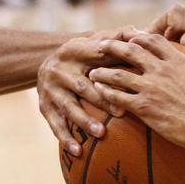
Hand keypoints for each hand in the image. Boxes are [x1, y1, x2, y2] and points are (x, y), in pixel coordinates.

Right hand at [38, 31, 122, 154]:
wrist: (47, 63)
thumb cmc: (84, 54)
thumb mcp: (95, 41)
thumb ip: (117, 37)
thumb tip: (140, 32)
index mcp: (73, 51)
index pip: (93, 57)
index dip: (110, 66)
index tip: (128, 76)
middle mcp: (58, 70)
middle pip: (82, 86)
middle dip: (101, 99)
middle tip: (121, 112)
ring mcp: (50, 90)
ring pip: (68, 107)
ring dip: (84, 120)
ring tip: (100, 133)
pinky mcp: (44, 107)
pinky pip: (55, 125)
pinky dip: (66, 139)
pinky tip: (77, 152)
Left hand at [90, 32, 184, 150]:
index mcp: (180, 62)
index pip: (154, 40)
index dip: (138, 36)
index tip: (128, 34)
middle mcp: (162, 71)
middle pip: (131, 51)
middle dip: (113, 45)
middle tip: (100, 45)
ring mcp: (151, 88)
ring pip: (118, 73)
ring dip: (102, 71)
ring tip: (91, 71)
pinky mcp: (144, 107)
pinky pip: (118, 97)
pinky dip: (105, 92)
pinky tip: (96, 91)